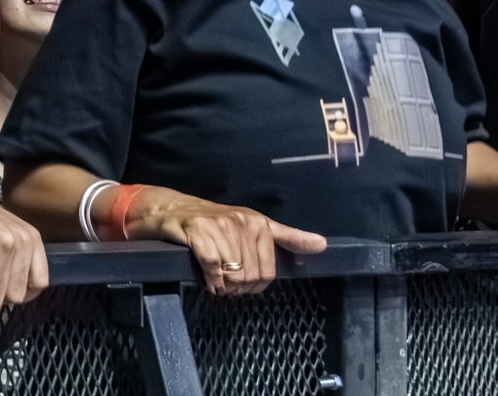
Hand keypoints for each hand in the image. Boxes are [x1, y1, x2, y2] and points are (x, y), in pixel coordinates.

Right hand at [133, 189, 327, 297]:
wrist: (175, 210)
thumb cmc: (217, 222)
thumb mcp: (256, 226)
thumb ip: (289, 237)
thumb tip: (322, 245)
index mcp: (258, 223)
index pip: (267, 271)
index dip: (256, 285)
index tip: (246, 284)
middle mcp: (240, 222)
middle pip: (249, 276)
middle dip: (238, 288)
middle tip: (227, 285)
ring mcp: (218, 226)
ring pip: (231, 274)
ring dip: (223, 286)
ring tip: (216, 282)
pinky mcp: (197, 232)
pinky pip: (211, 266)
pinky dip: (210, 280)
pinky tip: (207, 280)